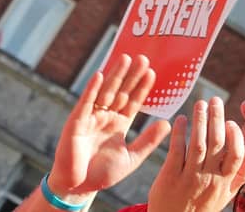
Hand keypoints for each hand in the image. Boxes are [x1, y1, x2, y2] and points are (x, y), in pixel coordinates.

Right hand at [48, 53, 171, 196]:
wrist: (78, 187)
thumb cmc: (102, 175)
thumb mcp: (131, 158)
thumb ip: (148, 141)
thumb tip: (167, 124)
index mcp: (119, 124)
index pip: (133, 102)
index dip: (142, 88)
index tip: (153, 73)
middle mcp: (106, 117)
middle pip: (121, 92)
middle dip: (131, 76)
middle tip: (144, 58)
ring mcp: (91, 117)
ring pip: (105, 92)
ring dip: (115, 75)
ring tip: (126, 59)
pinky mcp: (77, 122)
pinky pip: (86, 102)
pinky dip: (92, 89)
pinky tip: (100, 75)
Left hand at [146, 98, 244, 211]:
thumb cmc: (201, 209)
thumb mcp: (225, 197)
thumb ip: (240, 176)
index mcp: (223, 183)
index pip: (236, 155)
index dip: (235, 136)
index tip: (230, 123)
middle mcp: (208, 179)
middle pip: (216, 143)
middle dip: (216, 117)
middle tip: (214, 99)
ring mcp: (189, 178)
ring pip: (198, 143)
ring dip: (200, 120)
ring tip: (200, 103)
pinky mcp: (170, 177)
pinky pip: (176, 150)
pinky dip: (180, 132)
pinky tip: (181, 119)